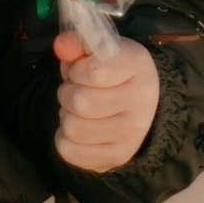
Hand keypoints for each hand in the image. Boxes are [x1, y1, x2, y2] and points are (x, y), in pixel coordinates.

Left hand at [52, 29, 158, 173]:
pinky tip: (80, 128)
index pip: (93, 72)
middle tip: (77, 90)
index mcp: (138, 66)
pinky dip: (65, 139)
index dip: (76, 70)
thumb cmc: (112, 72)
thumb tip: (61, 45)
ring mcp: (132, 134)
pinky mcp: (117, 156)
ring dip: (66, 116)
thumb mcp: (97, 51)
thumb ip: (77, 45)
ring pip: (72, 128)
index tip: (82, 70)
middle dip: (67, 93)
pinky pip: (69, 151)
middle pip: (79, 102)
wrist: (138, 102)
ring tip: (79, 110)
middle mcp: (142, 102)